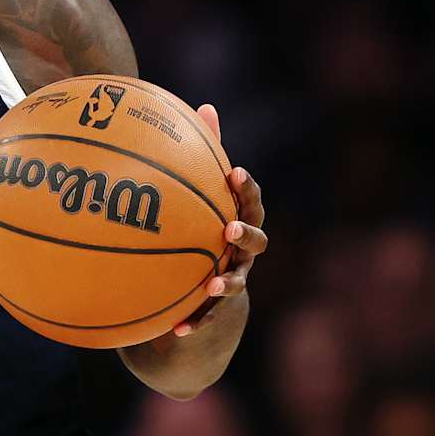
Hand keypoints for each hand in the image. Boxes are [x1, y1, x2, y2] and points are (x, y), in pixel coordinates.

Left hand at [171, 103, 266, 337]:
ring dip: (226, 284)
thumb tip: (204, 105)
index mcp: (240, 221)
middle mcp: (244, 252)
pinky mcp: (218, 311)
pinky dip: (195, 323)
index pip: (250, 201)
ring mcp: (235, 282)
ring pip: (236, 283)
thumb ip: (203, 156)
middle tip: (229, 228)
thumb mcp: (203, 197)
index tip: (233, 172)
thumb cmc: (205, 231)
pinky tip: (177, 330)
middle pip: (257, 241)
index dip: (245, 187)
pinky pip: (208, 318)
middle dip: (246, 234)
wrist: (208, 295)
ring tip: (211, 285)